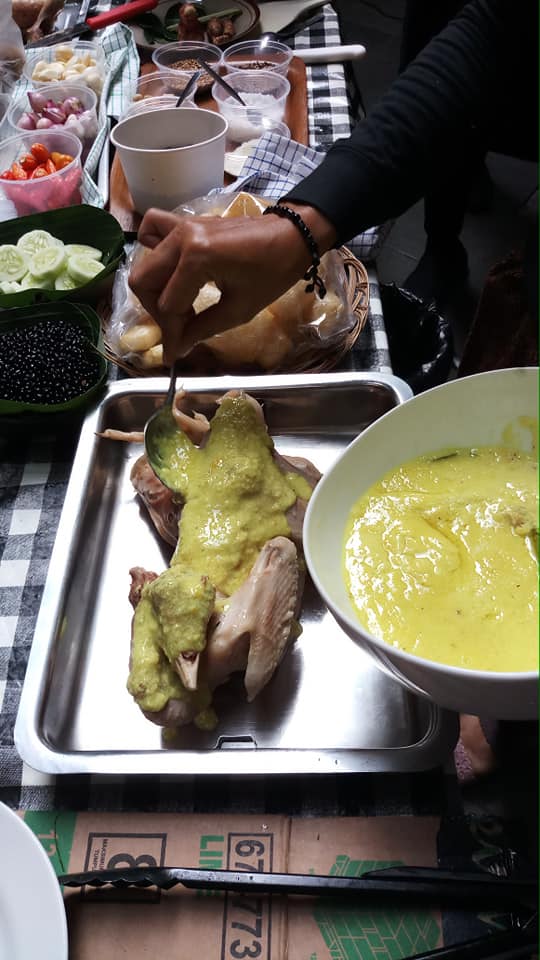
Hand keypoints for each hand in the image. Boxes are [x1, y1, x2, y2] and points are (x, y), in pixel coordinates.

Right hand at [128, 205, 336, 363]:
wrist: (292, 236)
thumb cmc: (273, 273)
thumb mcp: (239, 309)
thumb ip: (202, 329)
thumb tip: (177, 350)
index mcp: (196, 259)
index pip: (168, 305)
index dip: (171, 334)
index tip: (175, 354)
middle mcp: (181, 239)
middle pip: (144, 281)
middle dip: (158, 311)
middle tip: (181, 327)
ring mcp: (181, 226)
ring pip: (146, 263)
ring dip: (156, 289)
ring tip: (181, 304)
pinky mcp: (186, 223)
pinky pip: (153, 231)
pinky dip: (153, 250)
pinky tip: (170, 269)